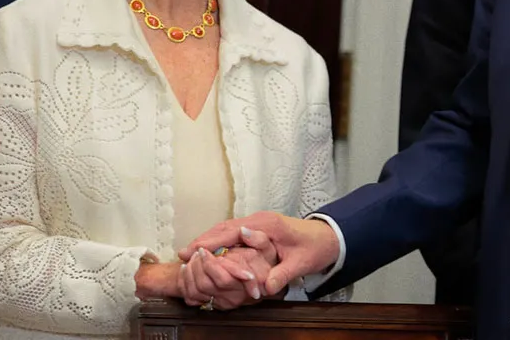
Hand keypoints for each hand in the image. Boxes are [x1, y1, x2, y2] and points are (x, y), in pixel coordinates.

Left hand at [178, 247, 262, 310]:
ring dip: (188, 273)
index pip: (223, 279)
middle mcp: (235, 296)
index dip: (209, 264)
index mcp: (248, 282)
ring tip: (191, 258)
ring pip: (196, 292)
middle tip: (196, 252)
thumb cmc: (264, 258)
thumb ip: (257, 239)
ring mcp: (224, 301)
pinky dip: (184, 283)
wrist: (262, 276)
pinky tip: (187, 269)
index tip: (203, 250)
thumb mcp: (266, 246)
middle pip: (205, 285)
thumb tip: (243, 230)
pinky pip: (192, 297)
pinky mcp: (215, 303)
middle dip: (196, 266)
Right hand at [180, 212, 339, 296]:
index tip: (191, 251)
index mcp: (267, 225)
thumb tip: (265, 288)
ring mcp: (258, 223)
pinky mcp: (258, 229)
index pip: (232, 231)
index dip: (210, 242)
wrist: (328, 237)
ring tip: (189, 254)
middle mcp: (259, 220)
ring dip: (208, 240)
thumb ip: (282, 274)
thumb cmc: (314, 248)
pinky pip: (233, 233)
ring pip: (226, 229)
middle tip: (181, 254)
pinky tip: (209, 252)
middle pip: (224, 227)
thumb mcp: (300, 263)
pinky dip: (219, 241)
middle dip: (202, 240)